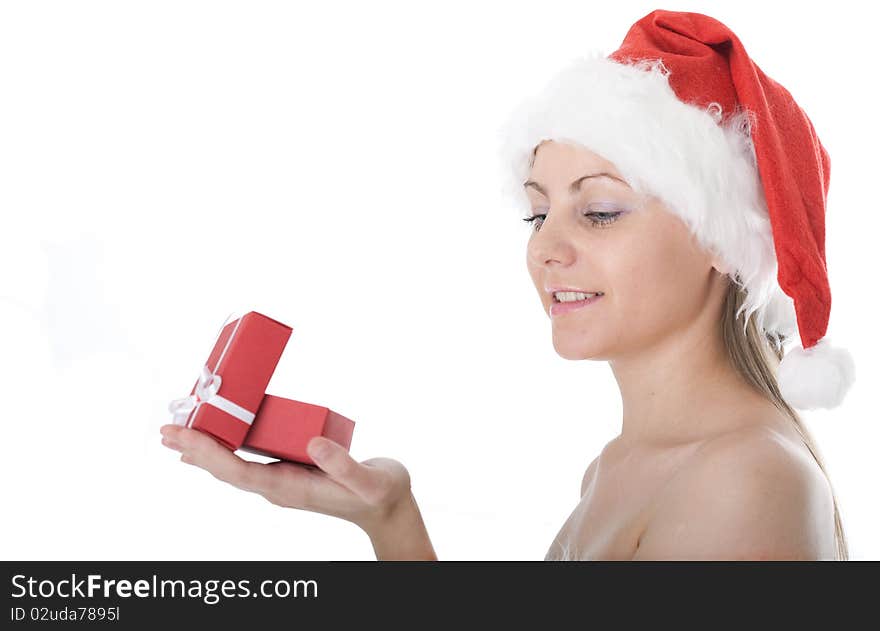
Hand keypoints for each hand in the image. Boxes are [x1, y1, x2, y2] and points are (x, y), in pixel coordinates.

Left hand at [159, 424, 412, 533]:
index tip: (181, 436)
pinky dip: (229, 446)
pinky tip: (220, 438)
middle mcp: (279, 486)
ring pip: (234, 465)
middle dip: (195, 448)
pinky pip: (250, 458)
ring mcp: (283, 480)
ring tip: (179, 433)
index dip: (207, 452)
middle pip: (226, 469)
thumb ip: (343, 465)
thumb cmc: (380, 493)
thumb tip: (311, 443)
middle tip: (164, 429)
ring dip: (206, 448)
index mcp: (289, 488)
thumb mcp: (369, 480)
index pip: (237, 471)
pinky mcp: (290, 471)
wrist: (389, 507)